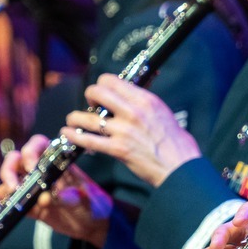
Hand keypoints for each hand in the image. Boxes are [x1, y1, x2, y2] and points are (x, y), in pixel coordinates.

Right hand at [1, 133, 112, 246]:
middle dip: (10, 170)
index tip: (32, 167)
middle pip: (16, 160)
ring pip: (8, 181)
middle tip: (15, 187)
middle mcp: (40, 170)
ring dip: (0, 189)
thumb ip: (67, 197)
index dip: (31, 151)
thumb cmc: (93, 204)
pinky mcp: (27, 206)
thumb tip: (45, 198)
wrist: (94, 225)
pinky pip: (8, 203)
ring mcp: (31, 188)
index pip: (38, 145)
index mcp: (55, 160)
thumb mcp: (84, 199)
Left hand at [60, 78, 199, 187]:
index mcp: (145, 100)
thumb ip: (144, 103)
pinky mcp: (118, 150)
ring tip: (72, 120)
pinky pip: (89, 141)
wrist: (181, 167)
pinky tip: (66, 133)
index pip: (113, 81)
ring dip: (75, 117)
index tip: (102, 92)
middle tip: (90, 104)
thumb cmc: (176, 143)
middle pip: (97, 93)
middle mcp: (133, 112)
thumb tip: (131, 96)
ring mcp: (123, 131)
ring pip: (88, 118)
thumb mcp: (162, 112)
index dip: (102, 84)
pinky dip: (74, 136)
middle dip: (89, 96)